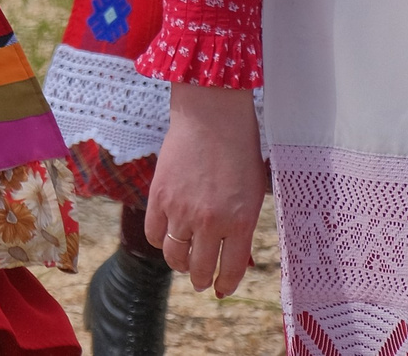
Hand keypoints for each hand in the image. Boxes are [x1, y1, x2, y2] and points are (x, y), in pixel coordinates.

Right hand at [143, 82, 267, 296]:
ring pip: (173, 256)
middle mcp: (210, 222)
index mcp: (240, 222)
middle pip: (199, 269)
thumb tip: (233, 255)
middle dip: (200, 279)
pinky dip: (160, 239)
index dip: (224, 285)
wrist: (211, 117)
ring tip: (183, 258)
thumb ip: (242, 225)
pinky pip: (154, 233)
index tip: (220, 289)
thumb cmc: (239, 151)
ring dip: (179, 263)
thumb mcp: (253, 193)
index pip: (229, 271)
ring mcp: (181, 210)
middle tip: (200, 278)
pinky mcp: (159, 196)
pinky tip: (167, 234)